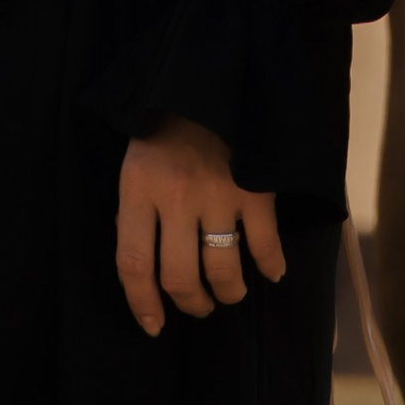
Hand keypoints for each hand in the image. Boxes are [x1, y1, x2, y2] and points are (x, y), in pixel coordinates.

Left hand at [115, 115, 284, 330]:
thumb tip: (143, 269)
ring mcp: (218, 193)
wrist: (210, 78)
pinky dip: (271, 266)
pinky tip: (271, 273)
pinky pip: (265, 245)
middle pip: (180, 277)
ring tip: (228, 292)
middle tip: (198, 305)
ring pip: (222, 270)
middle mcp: (176, 195)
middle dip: (191, 303)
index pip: (133, 264)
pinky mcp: (254, 188)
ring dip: (227, 293)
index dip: (141, 304)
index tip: (153, 326)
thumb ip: (136, 210)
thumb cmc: (165, 126)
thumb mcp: (135, 162)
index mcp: (138, 186)